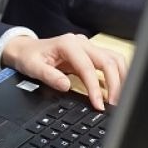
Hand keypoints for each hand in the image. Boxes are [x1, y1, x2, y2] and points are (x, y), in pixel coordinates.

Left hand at [1, 33, 126, 110]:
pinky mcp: (90, 54)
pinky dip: (116, 75)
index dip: (95, 88)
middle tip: (114, 104)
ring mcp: (88, 47)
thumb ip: (49, 76)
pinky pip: (109, 62)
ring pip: (114, 59)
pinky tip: (114, 91)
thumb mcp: (33, 67)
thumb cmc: (29, 56)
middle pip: (108, 61)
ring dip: (120, 78)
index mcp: (68, 44)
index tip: (99, 105)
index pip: (88, 67)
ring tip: (118, 98)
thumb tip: (65, 86)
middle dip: (115, 83)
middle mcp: (81, 43)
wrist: (26, 49)